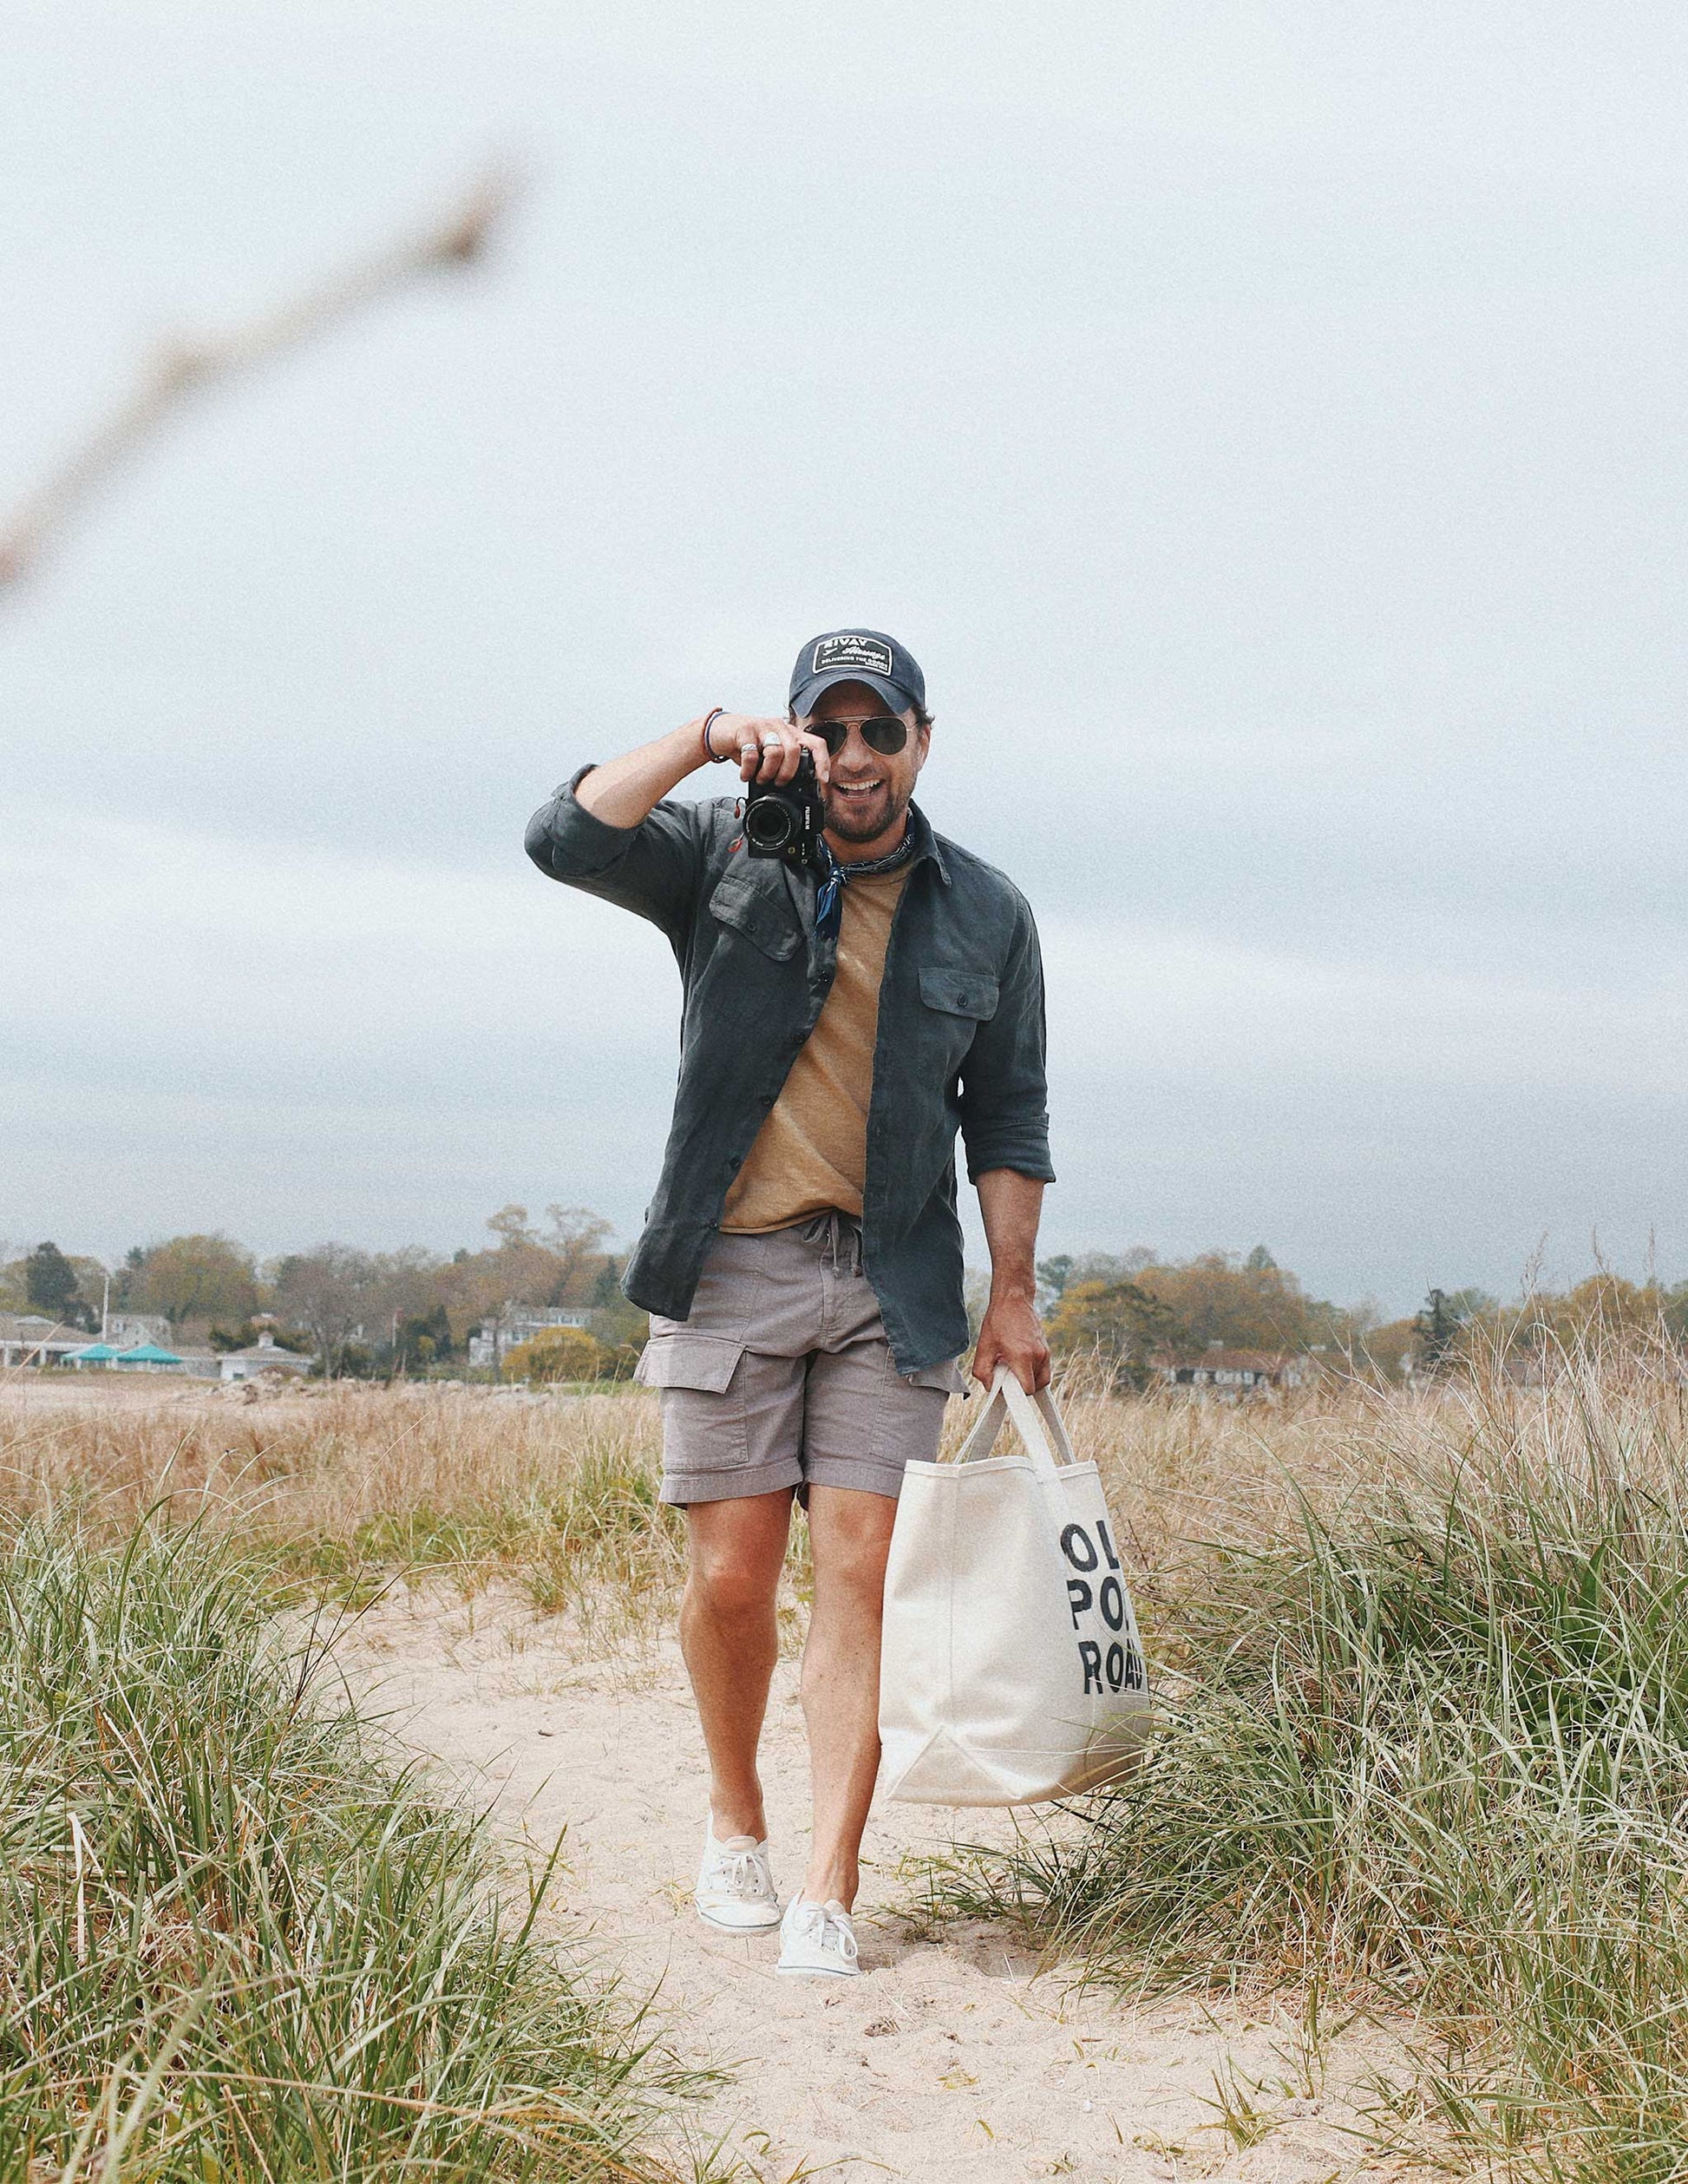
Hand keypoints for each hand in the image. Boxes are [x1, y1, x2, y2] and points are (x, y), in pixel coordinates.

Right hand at [707, 713, 830, 788]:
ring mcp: (763, 726)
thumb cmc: (749, 744)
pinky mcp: (745, 730)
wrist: (720, 732)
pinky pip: (751, 754)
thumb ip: (784, 764)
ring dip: (768, 773)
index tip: (822, 779)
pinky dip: (749, 771)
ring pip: (775, 752)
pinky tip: (745, 774)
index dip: (822, 762)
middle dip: (788, 773)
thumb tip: (797, 788)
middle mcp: (780, 727)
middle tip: (779, 783)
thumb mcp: (770, 753)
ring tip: (760, 778)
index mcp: (791, 733)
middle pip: (795, 751)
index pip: (816, 743)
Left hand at [972, 1292, 1050, 1393]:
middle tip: (1006, 1374)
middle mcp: (1038, 1355)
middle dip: (1020, 1386)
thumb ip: (983, 1372)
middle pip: (1034, 1387)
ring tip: (1013, 1366)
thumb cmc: (998, 1321)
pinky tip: (1019, 1361)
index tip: (1007, 1390)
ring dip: (1027, 1379)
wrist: (1013, 1300)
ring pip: (1040, 1380)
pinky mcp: (1047, 1349)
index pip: (1027, 1390)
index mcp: (1023, 1356)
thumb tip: (991, 1387)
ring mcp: (1045, 1352)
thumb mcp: (984, 1348)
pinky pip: (1043, 1370)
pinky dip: (1032, 1372)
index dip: (1016, 1395)